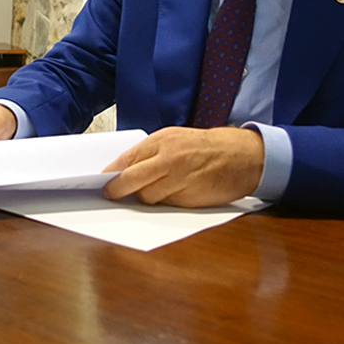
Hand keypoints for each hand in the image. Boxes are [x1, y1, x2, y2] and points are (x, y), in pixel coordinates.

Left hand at [102, 126, 264, 207]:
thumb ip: (148, 153)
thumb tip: (121, 170)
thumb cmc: (203, 147)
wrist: (242, 155)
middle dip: (117, 190)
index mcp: (161, 142)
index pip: (126, 160)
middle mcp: (169, 160)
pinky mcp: (191, 198)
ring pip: (148, 197)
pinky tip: (172, 193)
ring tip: (152, 190)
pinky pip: (167, 204)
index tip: (101, 183)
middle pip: (132, 180)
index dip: (111, 174)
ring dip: (145, 197)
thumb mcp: (173, 139)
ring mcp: (180, 180)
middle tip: (111, 195)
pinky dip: (165, 202)